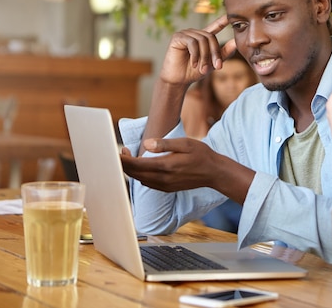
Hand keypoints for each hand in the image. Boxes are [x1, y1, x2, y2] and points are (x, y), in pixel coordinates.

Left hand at [120, 138, 253, 202]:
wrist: (214, 173)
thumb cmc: (201, 155)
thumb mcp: (185, 143)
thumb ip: (165, 144)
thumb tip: (146, 143)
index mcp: (165, 166)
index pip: (136, 164)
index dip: (123, 159)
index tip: (117, 151)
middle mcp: (163, 179)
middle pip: (135, 174)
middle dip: (125, 164)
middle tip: (121, 152)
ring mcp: (165, 185)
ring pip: (140, 179)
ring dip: (132, 171)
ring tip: (129, 158)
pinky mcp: (168, 188)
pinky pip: (148, 183)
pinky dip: (141, 176)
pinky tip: (142, 167)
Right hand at [159, 15, 236, 85]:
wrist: (178, 80)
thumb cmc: (193, 72)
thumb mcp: (212, 63)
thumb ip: (224, 53)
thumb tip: (236, 42)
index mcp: (203, 38)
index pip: (215, 26)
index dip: (223, 20)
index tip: (230, 15)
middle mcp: (194, 33)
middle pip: (210, 37)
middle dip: (214, 53)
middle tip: (216, 67)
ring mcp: (185, 33)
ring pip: (202, 40)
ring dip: (204, 56)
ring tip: (202, 69)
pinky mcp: (177, 37)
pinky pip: (192, 42)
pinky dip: (195, 54)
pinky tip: (194, 64)